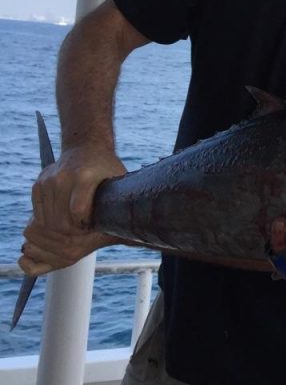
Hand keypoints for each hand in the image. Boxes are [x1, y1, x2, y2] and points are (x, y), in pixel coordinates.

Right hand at [20, 144, 124, 274]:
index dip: (86, 227)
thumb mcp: (121, 183)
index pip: (78, 214)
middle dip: (72, 233)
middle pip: (61, 222)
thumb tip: (147, 236)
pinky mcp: (38, 185)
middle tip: (84, 231)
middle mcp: (63, 177)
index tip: (93, 226)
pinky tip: (64, 219)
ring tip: (76, 225)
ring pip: (47, 221)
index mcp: (85, 177)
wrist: (86, 147)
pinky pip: (38, 215)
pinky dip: (50, 222)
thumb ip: (125, 207)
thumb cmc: (108, 170)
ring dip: (60, 230)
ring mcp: (48, 181)